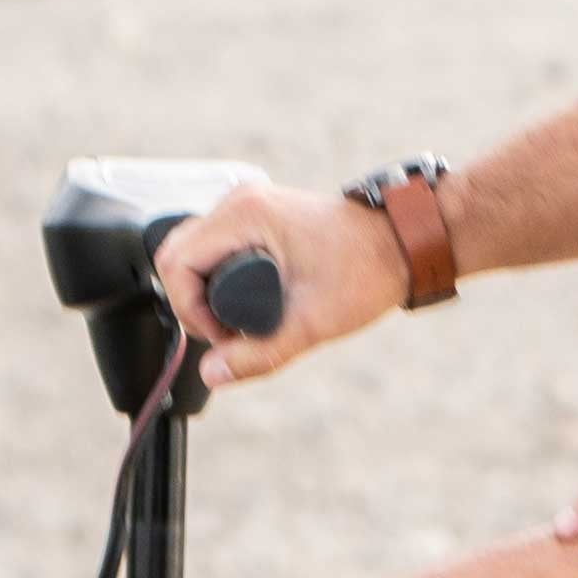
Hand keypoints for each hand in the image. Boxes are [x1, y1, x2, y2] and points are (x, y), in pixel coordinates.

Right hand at [151, 180, 405, 381]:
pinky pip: (213, 246)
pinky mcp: (256, 215)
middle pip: (176, 254)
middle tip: (227, 333)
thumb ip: (259, 354)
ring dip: (201, 290)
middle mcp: (239, 202)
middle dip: (190, 302)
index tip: (224, 336)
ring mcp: (246, 205)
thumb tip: (212, 375)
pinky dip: (216, 276)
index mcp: (246, 216)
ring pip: (191, 250)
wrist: (402, 242)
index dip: (188, 310)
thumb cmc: (367, 270)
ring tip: (235, 321)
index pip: (176, 263)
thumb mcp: (312, 322)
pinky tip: (241, 301)